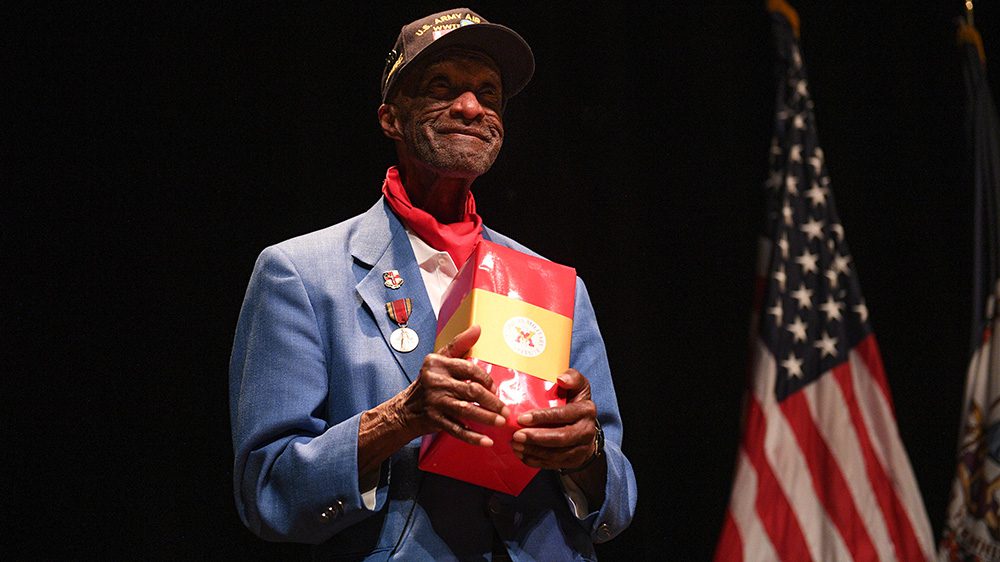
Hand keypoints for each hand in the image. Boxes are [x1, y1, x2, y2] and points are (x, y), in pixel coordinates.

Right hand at [387, 325, 509, 446]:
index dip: (486, 380)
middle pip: (471, 390)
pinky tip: (486, 441)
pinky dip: (472, 437)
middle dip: (492, 401)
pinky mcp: (433, 420)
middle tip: (505, 410)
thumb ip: (460, 344)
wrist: (405, 409)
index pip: (469, 369)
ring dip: (487, 417)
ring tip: (501, 422)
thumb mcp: (440, 359)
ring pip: (466, 410)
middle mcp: (435, 381)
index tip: (495, 389)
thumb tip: (478, 328)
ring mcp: (434, 401)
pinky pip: (456, 429)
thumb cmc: (429, 382)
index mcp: (438, 364)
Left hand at [510, 368, 598, 469]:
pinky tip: (522, 455)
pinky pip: (553, 464)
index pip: (563, 414)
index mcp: (586, 410)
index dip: (542, 417)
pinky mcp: (574, 461)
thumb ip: (572, 378)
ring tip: (515, 445)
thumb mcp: (578, 386)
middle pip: (560, 438)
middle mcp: (586, 431)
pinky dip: (536, 461)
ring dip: (533, 451)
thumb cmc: (575, 402)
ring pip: (556, 454)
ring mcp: (582, 448)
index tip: (522, 418)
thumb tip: (561, 379)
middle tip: (516, 436)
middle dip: (536, 438)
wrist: (587, 427)